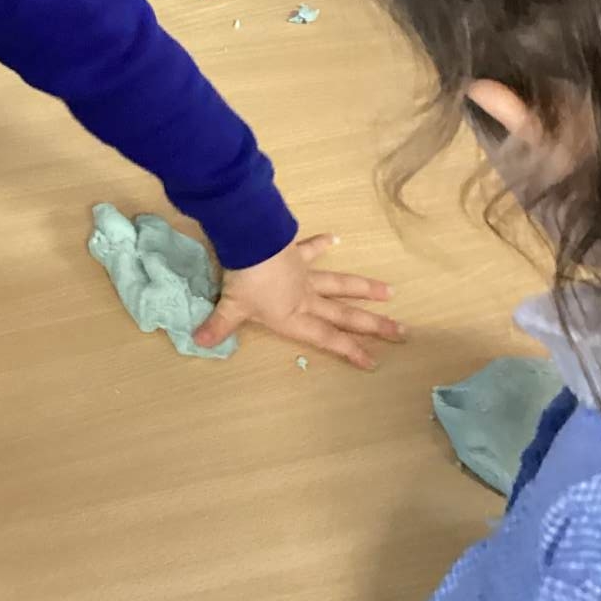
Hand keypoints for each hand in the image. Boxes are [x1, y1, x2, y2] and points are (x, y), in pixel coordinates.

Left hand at [194, 233, 399, 368]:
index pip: (327, 339)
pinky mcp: (297, 253)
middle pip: (345, 314)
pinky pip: (312, 249)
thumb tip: (199, 343)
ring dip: (364, 289)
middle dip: (373, 325)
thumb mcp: (230, 308)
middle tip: (402, 332)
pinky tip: (336, 238)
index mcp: (294, 317)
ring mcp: (305, 275)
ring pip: (340, 284)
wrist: (252, 243)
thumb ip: (217, 327)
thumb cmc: (246, 280)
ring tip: (390, 292)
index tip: (374, 362)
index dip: (350, 351)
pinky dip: (322, 243)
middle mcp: (306, 298)